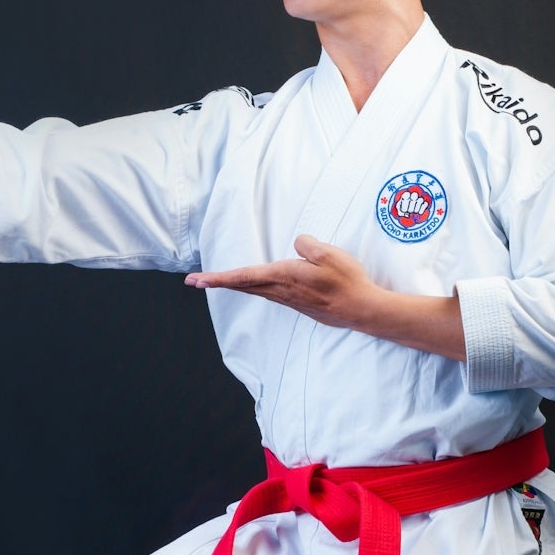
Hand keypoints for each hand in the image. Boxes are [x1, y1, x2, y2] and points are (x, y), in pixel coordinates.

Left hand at [184, 233, 378, 329]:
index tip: (198, 280)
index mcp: (284, 276)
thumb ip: (307, 245)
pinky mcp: (297, 304)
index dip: (219, 277)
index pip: (244, 276)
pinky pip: (268, 293)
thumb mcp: (329, 254)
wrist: (362, 310)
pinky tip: (253, 286)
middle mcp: (281, 290)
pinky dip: (252, 288)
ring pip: (254, 290)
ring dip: (233, 284)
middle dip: (217, 282)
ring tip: (216, 280)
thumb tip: (296, 245)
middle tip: (192, 281)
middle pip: (243, 285)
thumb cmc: (347, 281)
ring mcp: (289, 300)